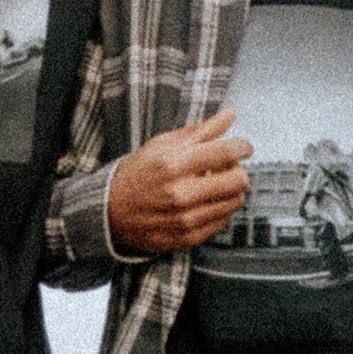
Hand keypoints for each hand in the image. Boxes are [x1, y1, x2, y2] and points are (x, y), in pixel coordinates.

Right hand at [107, 111, 251, 253]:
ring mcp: (185, 219)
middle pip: (239, 180)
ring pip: (235, 202)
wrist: (110, 212)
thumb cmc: (138, 173)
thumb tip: (230, 115)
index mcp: (174, 164)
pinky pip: (223, 221)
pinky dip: (218, 209)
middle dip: (237, 170)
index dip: (242, 147)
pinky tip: (203, 202)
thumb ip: (201, 131)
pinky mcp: (188, 238)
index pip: (227, 153)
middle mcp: (181, 193)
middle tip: (225, 167)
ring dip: (229, 191)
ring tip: (210, 185)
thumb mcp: (163, 144)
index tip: (242, 147)